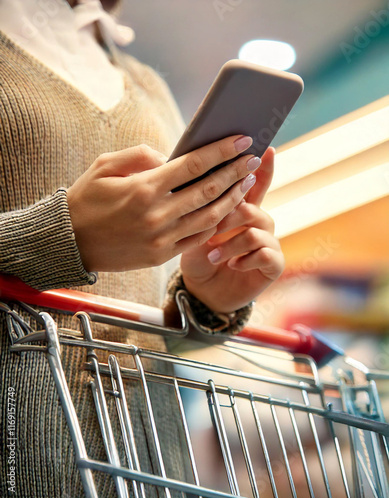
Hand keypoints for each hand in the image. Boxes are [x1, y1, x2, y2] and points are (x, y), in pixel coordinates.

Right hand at [67, 135, 258, 271]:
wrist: (70, 244)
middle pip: (208, 190)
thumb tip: (170, 157)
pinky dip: (215, 223)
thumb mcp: (105, 166)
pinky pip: (197, 239)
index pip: (193, 165)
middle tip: (253, 158)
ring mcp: (161, 238)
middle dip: (235, 172)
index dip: (222, 151)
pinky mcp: (161, 256)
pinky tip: (227, 210)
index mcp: (144, 188)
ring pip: (209, 217)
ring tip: (247, 183)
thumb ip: (140, 156)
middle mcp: (157, 215)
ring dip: (232, 198)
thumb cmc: (86, 200)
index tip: (242, 139)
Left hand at [180, 148, 284, 312]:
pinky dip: (245, 259)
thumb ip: (202, 208)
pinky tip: (232, 265)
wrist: (202, 292)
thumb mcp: (194, 230)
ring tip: (212, 255)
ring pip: (256, 231)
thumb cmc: (197, 257)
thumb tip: (196, 177)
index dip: (263, 167)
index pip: (256, 185)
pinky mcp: (273, 265)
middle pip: (252, 207)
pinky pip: (266, 254)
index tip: (266, 149)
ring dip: (231, 243)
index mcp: (242, 211)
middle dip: (230, 216)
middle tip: (210, 230)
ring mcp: (268, 243)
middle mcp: (259, 224)